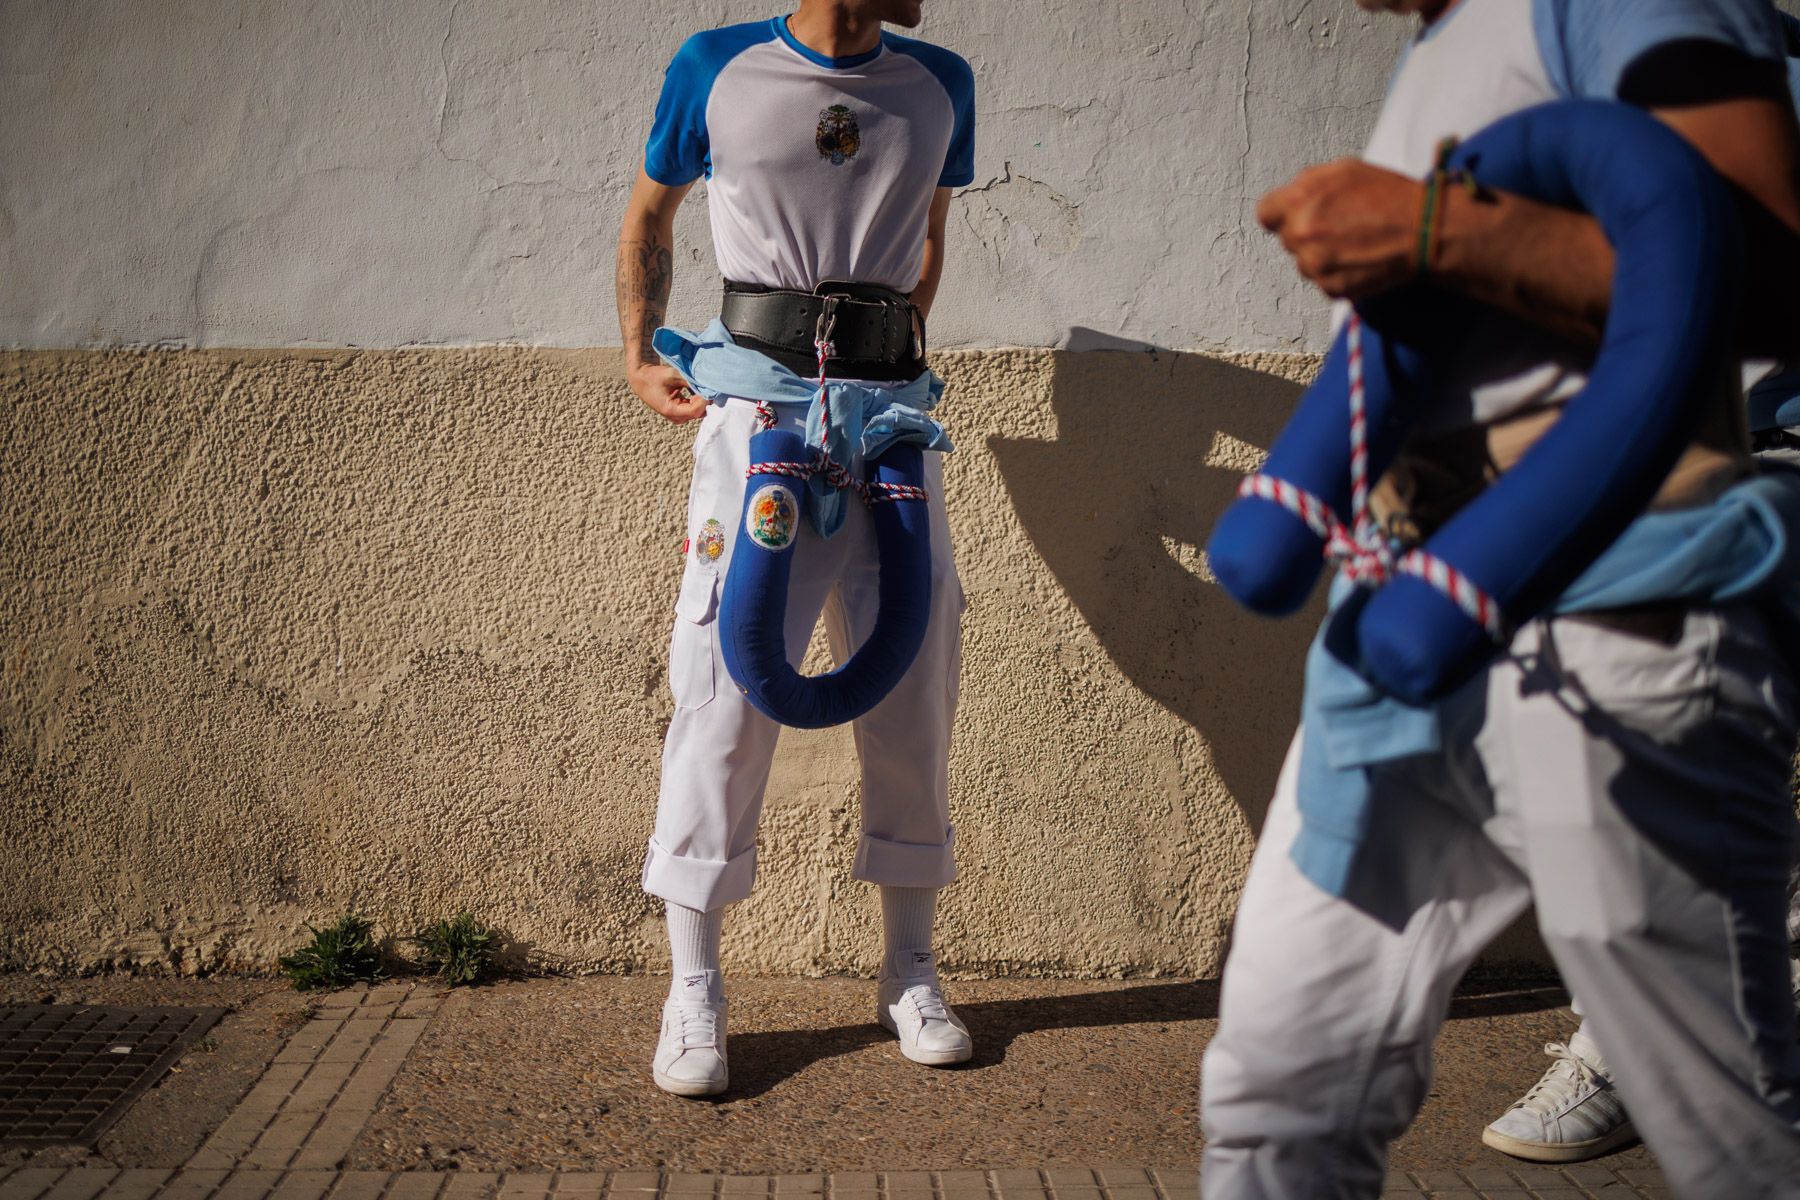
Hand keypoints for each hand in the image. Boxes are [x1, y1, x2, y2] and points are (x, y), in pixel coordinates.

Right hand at [628, 362, 708, 423]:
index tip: (708, 387)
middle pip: (698, 412)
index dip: (704, 399)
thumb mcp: (673, 375)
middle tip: (707, 385)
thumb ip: (691, 381)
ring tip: (701, 385)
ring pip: (697, 411)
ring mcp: (677, 417)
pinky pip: (694, 409)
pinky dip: (697, 399)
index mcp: (670, 410)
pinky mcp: (679, 413)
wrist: (640, 379)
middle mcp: (674, 417)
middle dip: (704, 399)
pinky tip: (696, 389)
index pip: (696, 410)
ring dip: (701, 399)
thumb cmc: (654, 376)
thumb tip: (708, 385)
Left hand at [1257, 159, 1425, 299]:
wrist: (1423, 230)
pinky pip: (1324, 281)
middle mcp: (1300, 235)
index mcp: (1299, 200)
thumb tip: (1289, 196)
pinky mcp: (1331, 288)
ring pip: (1304, 263)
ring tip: (1354, 242)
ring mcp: (1314, 265)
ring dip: (1321, 256)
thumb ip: (1307, 183)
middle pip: (1287, 239)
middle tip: (1340, 226)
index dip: (1282, 214)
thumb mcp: (1344, 169)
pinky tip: (1360, 259)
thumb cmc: (1388, 195)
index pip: (1265, 214)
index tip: (1295, 216)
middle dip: (1306, 233)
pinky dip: (1338, 274)